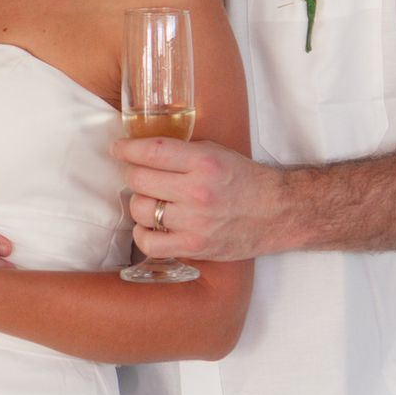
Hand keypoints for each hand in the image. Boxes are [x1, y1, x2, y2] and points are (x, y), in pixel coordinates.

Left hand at [113, 137, 284, 264]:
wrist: (277, 213)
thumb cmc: (246, 180)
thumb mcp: (217, 153)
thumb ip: (182, 152)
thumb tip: (141, 150)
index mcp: (204, 162)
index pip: (152, 152)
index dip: (127, 149)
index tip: (118, 148)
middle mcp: (198, 192)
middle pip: (139, 180)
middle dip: (131, 174)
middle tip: (136, 173)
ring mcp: (195, 222)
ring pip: (141, 210)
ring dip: (139, 203)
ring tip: (149, 199)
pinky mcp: (194, 246)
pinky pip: (149, 243)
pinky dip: (143, 233)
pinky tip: (150, 226)